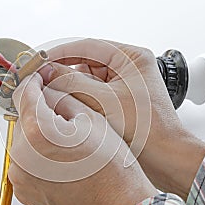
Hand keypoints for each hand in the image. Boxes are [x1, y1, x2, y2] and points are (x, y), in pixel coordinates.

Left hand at [9, 73, 156, 204]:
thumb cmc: (112, 171)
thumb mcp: (91, 120)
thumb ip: (62, 97)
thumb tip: (46, 88)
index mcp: (38, 133)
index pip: (24, 94)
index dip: (33, 81)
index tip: (37, 78)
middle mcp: (23, 157)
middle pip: (24, 119)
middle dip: (41, 114)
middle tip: (66, 120)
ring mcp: (22, 178)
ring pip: (25, 142)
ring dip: (41, 137)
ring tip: (69, 146)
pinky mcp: (25, 192)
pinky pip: (27, 164)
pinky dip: (39, 157)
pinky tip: (63, 162)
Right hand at [40, 39, 204, 199]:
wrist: (166, 159)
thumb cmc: (148, 129)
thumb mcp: (104, 101)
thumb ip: (72, 83)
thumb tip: (46, 71)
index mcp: (131, 58)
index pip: (88, 46)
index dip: (60, 52)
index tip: (38, 60)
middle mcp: (127, 68)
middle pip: (85, 63)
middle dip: (63, 73)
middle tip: (40, 81)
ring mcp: (122, 85)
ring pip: (85, 80)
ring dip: (69, 89)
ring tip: (52, 98)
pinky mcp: (117, 102)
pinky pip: (91, 95)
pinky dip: (77, 100)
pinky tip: (66, 109)